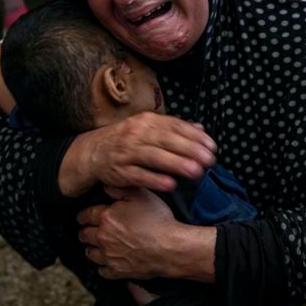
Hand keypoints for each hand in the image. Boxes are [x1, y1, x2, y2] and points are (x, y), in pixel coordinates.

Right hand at [61, 112, 216, 195]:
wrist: (93, 151)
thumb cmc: (128, 140)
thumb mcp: (148, 129)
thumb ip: (174, 129)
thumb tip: (201, 130)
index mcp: (147, 121)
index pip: (175, 126)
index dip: (195, 136)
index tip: (212, 147)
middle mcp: (137, 134)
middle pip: (167, 140)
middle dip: (190, 150)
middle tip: (210, 160)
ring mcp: (127, 152)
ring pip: (154, 157)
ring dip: (176, 164)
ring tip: (196, 172)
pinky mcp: (119, 171)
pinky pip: (139, 175)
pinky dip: (155, 180)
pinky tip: (171, 185)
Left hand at [78, 186, 178, 279]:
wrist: (170, 248)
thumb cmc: (158, 220)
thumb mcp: (141, 195)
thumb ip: (121, 189)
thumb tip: (106, 187)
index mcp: (106, 217)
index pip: (85, 215)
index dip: (84, 215)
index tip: (84, 216)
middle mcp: (103, 237)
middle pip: (84, 235)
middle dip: (86, 231)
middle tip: (89, 230)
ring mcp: (109, 256)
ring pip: (90, 253)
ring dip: (92, 248)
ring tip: (97, 246)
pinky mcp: (117, 271)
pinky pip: (102, 271)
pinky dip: (103, 266)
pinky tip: (108, 262)